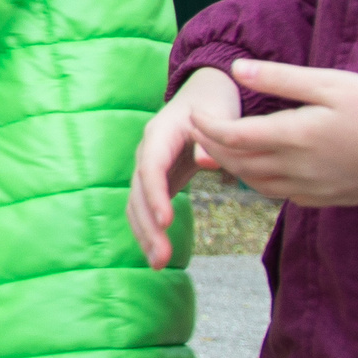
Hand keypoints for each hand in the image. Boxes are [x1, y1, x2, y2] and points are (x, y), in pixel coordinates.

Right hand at [128, 67, 238, 268]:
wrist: (205, 93)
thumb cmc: (216, 103)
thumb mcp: (221, 114)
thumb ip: (213, 139)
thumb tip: (204, 162)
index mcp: (160, 133)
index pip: (151, 167)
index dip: (155, 194)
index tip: (166, 221)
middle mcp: (147, 151)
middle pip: (138, 191)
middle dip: (147, 226)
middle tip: (162, 258)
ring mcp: (148, 166)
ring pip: (136, 203)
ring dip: (144, 234)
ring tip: (159, 264)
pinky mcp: (157, 180)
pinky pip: (145, 206)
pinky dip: (148, 229)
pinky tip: (158, 254)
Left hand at [187, 59, 357, 210]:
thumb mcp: (332, 83)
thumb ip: (281, 78)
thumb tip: (235, 69)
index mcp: (296, 138)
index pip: (232, 137)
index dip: (206, 126)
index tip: (194, 112)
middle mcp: (298, 171)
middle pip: (237, 164)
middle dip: (211, 147)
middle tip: (197, 130)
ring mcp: (312, 190)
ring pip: (255, 184)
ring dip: (232, 167)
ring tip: (216, 149)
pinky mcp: (327, 200)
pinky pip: (280, 195)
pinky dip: (259, 181)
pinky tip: (259, 168)